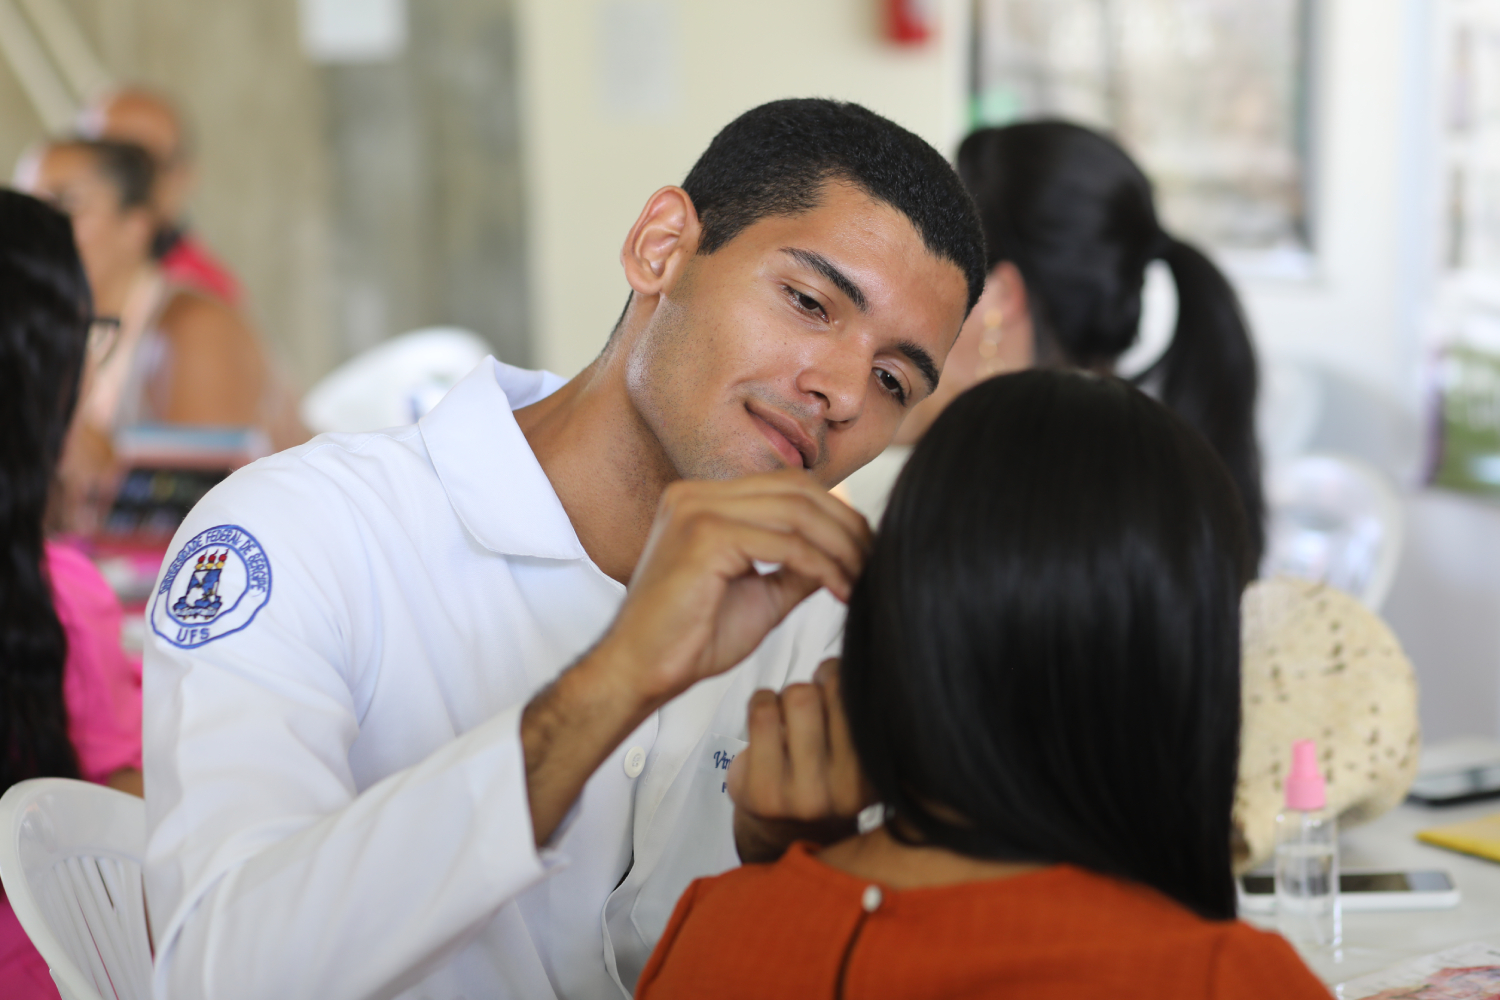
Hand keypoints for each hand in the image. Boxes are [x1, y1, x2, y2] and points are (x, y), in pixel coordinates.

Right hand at [597, 471, 870, 710]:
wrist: (641, 671)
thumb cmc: (690, 639)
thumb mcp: (761, 594)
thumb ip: (797, 566)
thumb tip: (847, 553)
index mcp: (703, 500)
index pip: (788, 487)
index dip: (836, 515)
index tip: (866, 553)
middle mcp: (696, 494)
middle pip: (798, 489)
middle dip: (846, 526)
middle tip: (873, 563)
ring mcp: (697, 509)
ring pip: (796, 511)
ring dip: (840, 547)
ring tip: (859, 580)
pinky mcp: (704, 535)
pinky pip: (784, 543)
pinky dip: (821, 565)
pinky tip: (839, 590)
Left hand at [727, 659, 871, 862]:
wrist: (790, 832)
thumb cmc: (828, 774)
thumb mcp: (863, 745)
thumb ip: (868, 703)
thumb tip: (864, 642)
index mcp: (881, 772)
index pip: (867, 693)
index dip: (847, 677)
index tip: (839, 689)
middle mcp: (849, 791)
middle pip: (832, 686)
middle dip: (817, 686)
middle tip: (812, 707)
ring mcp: (805, 795)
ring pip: (796, 695)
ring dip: (786, 697)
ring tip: (789, 720)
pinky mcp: (763, 793)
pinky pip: (762, 710)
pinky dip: (761, 703)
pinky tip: (767, 725)